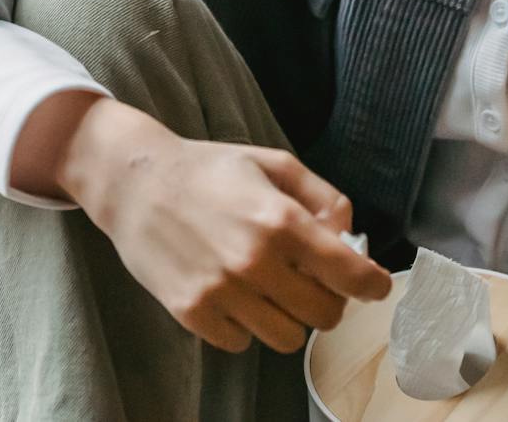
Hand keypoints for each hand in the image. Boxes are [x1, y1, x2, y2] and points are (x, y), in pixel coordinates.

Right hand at [51, 98, 394, 354]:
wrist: (134, 182)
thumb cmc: (207, 169)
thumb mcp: (273, 163)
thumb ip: (322, 197)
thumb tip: (350, 237)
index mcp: (281, 220)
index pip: (350, 275)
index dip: (373, 284)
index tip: (374, 285)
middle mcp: (255, 261)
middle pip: (325, 315)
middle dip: (328, 300)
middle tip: (311, 280)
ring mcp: (222, 291)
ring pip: (287, 338)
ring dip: (288, 316)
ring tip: (270, 288)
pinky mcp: (192, 312)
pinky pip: (242, 343)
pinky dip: (245, 325)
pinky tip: (234, 295)